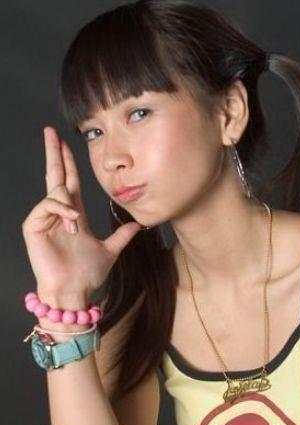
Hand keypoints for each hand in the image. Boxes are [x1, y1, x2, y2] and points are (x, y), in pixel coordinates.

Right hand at [21, 126, 142, 296]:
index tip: (65, 142)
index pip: (70, 181)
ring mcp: (44, 218)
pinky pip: (47, 205)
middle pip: (55, 175)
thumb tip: (138, 225)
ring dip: (69, 205)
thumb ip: (122, 236)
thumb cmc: (87, 273)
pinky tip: (71, 223)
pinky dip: (62, 210)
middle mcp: (57, 212)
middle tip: (50, 132)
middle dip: (54, 153)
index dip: (68, 162)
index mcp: (73, 214)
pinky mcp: (33, 226)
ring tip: (76, 227)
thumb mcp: (110, 250)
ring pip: (56, 191)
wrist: (74, 290)